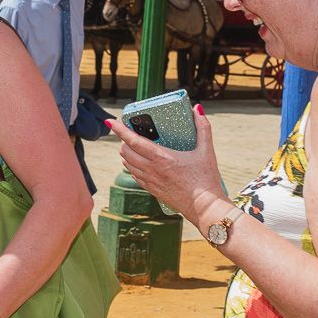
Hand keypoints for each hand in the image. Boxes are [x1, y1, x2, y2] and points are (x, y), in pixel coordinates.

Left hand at [106, 104, 227, 224]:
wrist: (204, 207)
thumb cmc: (206, 179)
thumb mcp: (206, 151)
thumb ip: (203, 128)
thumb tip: (198, 110)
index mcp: (161, 158)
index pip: (133, 141)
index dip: (119, 130)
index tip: (110, 121)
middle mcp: (152, 170)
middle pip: (125, 152)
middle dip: (124, 141)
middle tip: (131, 133)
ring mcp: (150, 181)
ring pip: (127, 164)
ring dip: (127, 154)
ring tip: (133, 146)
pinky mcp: (152, 190)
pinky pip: (134, 176)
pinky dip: (132, 167)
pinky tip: (139, 163)